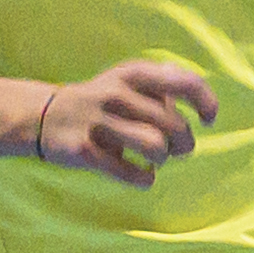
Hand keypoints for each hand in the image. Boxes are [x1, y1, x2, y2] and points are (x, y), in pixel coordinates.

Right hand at [34, 59, 219, 188]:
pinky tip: (143, 175)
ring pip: (155, 146)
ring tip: (156, 159)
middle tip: (177, 149)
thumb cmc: (99, 100)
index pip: (184, 83)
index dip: (206, 103)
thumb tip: (196, 90)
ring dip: (162, 158)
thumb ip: (161, 80)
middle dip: (183, 143)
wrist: (44, 116)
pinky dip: (143, 178)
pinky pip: (128, 172)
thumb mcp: (125, 78)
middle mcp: (115, 93)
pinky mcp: (83, 150)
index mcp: (131, 74)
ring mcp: (97, 122)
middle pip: (174, 124)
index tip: (209, 120)